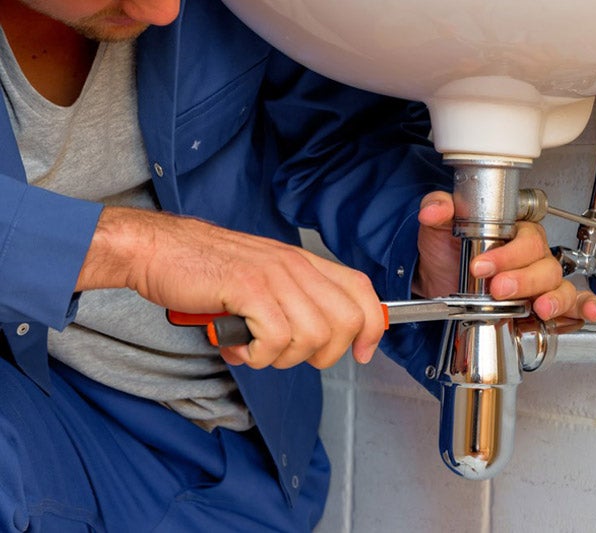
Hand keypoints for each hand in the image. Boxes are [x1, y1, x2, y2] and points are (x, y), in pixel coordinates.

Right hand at [77, 207, 384, 368]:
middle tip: (287, 354)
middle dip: (323, 354)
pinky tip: (237, 345)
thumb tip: (323, 337)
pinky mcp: (247, 289)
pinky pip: (275, 340)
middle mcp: (294, 265)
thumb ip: (292, 299)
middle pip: (345, 321)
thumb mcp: (261, 278)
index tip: (363, 353)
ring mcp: (272, 276)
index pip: (360, 290)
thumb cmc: (204, 269)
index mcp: (302, 262)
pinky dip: (257, 355)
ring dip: (282, 358)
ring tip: (253, 348)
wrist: (157, 250)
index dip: (371, 326)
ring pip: (312, 336)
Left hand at [414, 191, 595, 321]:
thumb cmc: (447, 252)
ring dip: (553, 297)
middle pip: (544, 264)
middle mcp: (533, 256)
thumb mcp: (438, 229)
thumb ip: (439, 209)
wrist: (438, 283)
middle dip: (522, 279)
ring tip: (539, 307)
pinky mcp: (542, 305)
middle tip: (497, 288)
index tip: (482, 265)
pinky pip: (573, 305)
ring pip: (559, 285)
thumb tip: (435, 208)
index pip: (526, 238)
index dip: (508, 253)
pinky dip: (583, 308)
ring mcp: (540, 282)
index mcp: (515, 233)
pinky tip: (586, 312)